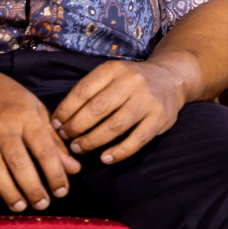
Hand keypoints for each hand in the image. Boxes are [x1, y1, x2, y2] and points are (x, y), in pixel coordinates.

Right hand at [0, 64, 79, 212]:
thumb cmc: (8, 97)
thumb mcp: (36, 110)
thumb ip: (54, 141)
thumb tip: (73, 168)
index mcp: (25, 118)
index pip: (43, 150)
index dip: (55, 173)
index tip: (63, 190)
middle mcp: (3, 131)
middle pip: (19, 165)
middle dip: (33, 188)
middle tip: (44, 204)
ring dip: (11, 194)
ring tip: (23, 207)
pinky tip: (3, 196)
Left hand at [51, 59, 188, 164]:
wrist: (172, 78)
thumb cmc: (132, 81)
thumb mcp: (112, 75)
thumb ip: (90, 92)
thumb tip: (59, 119)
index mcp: (115, 70)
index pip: (83, 91)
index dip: (66, 110)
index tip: (55, 124)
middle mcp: (132, 82)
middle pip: (97, 109)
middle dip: (76, 127)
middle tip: (66, 139)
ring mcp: (148, 100)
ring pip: (115, 126)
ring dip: (92, 141)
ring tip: (79, 149)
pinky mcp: (160, 118)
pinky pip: (136, 140)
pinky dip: (118, 152)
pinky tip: (105, 158)